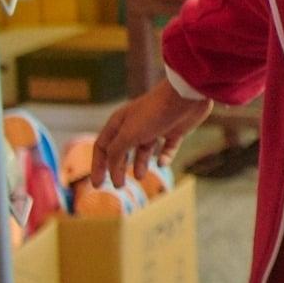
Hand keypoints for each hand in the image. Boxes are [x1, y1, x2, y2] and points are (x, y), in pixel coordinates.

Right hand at [91, 79, 213, 189]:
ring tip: (141, 176)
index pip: (102, 147)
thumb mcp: (128, 135)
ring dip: (140, 164)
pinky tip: (163, 163)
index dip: (98, 166)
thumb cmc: (153, 113)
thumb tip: (112, 168)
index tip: (97, 185)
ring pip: (144, 151)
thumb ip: (116, 152)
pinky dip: (164, 157)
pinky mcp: (175, 131)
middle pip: (121, 151)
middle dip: (118, 168)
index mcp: (119, 123)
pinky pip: (167, 148)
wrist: (186, 96)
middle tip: (119, 186)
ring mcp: (156, 128)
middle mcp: (135, 125)